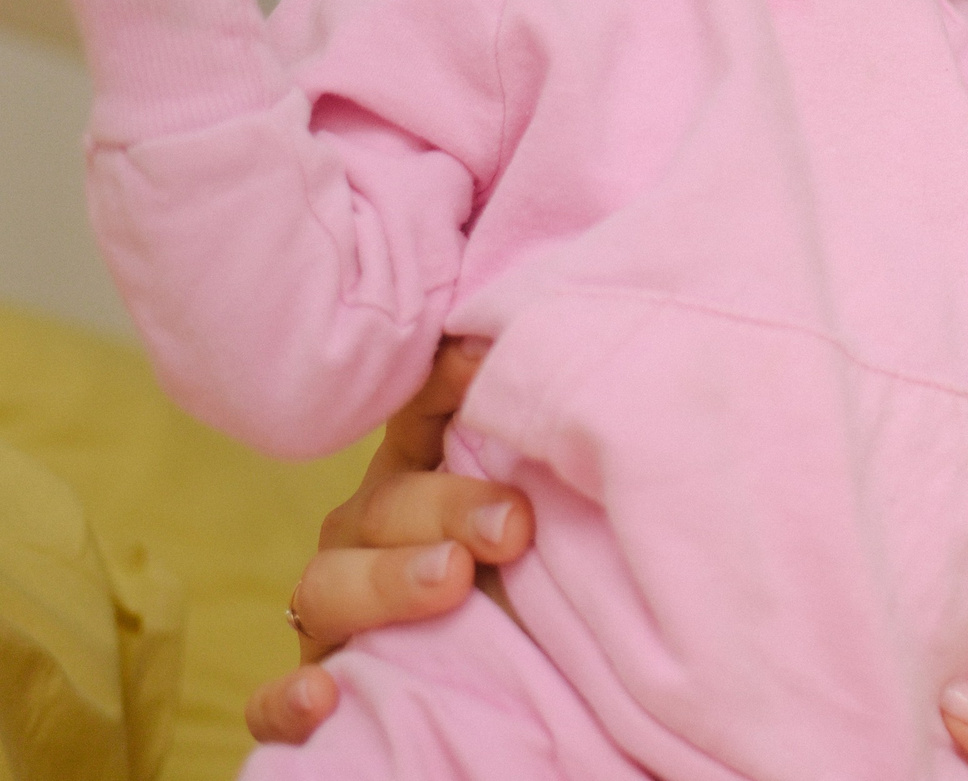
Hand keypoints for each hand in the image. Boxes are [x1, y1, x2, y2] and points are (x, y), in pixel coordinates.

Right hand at [243, 339, 532, 744]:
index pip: (424, 420)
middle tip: (514, 526)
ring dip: (385, 583)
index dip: (444, 388)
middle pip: (386, 505)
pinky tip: (322, 696)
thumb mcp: (554, 532)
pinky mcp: (318, 692)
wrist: (531, 696)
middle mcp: (372, 539)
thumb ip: (551, 483)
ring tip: (451, 582)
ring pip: (327, 588)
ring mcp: (335, 617)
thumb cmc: (543, 594)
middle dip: (448, 507)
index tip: (482, 363)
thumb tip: (597, 418)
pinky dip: (288, 701)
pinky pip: (273, 701)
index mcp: (428, 483)